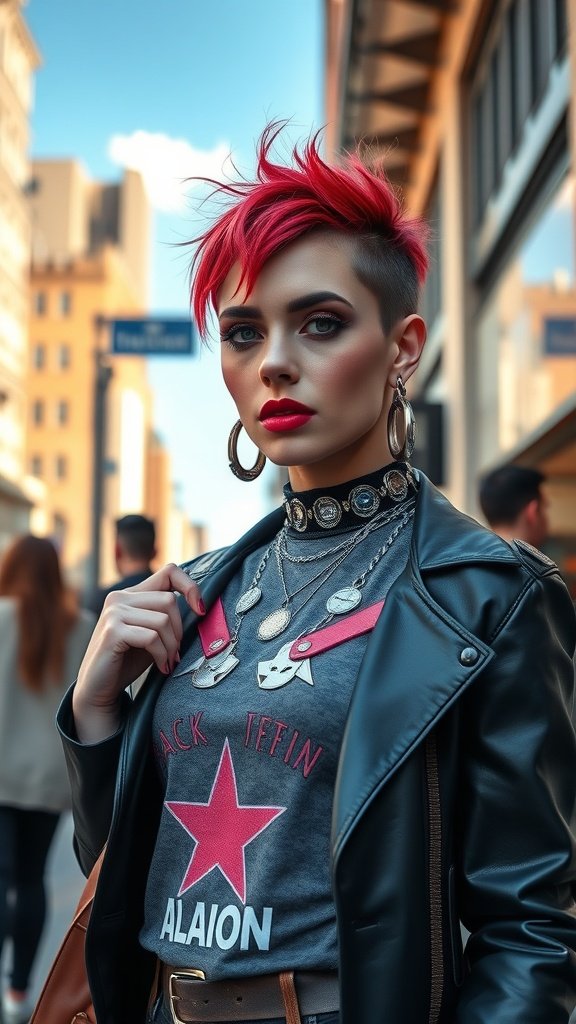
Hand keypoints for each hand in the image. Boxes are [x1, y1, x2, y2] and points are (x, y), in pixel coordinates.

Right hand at [73, 564, 203, 741]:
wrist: (99, 688)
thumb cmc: (127, 660)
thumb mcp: (151, 632)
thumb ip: (165, 616)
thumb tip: (199, 607)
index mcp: (131, 594)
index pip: (169, 572)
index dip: (190, 587)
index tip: (200, 610)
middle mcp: (119, 597)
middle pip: (169, 601)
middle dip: (178, 631)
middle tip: (175, 653)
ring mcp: (114, 613)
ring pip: (163, 620)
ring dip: (171, 646)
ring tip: (167, 661)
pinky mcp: (112, 631)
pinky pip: (151, 637)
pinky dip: (161, 654)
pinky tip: (161, 666)